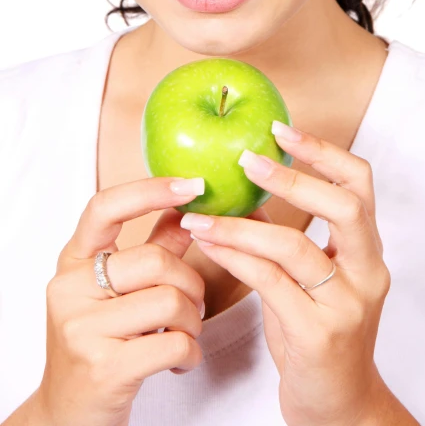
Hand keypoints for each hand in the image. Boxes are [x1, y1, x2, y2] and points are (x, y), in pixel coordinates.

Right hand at [37, 177, 206, 425]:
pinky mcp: (103, 368)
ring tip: (184, 334)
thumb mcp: (115, 293)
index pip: (106, 208)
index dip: (150, 190)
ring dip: (193, 321)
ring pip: (171, 300)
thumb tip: (184, 210)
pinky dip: (191, 353)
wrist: (67, 416)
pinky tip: (182, 361)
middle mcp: (69, 290)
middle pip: (156, 261)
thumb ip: (150, 250)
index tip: (192, 185)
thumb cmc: (99, 345)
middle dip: (191, 284)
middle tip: (193, 304)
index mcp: (72, 262)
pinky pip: (174, 343)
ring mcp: (82, 329)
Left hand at [180, 122, 390, 425]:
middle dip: (293, 177)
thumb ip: (287, 239)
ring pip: (295, 246)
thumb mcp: (310, 281)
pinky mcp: (318, 335)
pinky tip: (208, 244)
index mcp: (368, 252)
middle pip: (343, 206)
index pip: (360, 185)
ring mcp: (346, 305)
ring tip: (202, 213)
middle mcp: (368, 273)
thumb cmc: (319, 336)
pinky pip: (270, 283)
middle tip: (248, 160)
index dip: (324, 151)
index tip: (282, 129)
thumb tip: (247, 196)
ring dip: (241, 225)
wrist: (339, 407)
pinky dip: (235, 257)